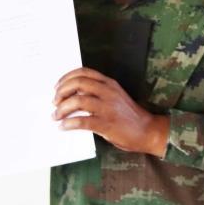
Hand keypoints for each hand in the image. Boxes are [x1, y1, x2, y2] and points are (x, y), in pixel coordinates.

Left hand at [52, 67, 169, 156]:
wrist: (148, 131)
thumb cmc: (128, 116)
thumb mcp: (114, 97)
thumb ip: (97, 93)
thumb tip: (72, 96)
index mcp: (109, 84)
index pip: (84, 72)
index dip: (67, 77)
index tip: (57, 86)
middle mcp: (108, 92)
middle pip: (78, 83)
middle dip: (62, 92)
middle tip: (54, 101)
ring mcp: (108, 108)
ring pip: (78, 101)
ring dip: (62, 108)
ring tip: (55, 116)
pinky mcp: (107, 124)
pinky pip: (83, 121)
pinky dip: (69, 123)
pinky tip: (63, 126)